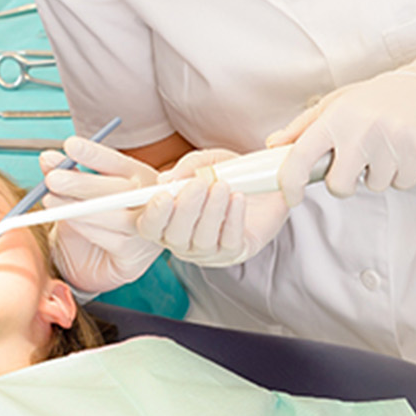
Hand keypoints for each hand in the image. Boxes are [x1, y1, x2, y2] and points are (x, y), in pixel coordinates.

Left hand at [37, 137, 163, 293]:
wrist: (94, 262)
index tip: (70, 145)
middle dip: (82, 183)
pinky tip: (67, 222)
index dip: (94, 154)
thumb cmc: (90, 221)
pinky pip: (110, 239)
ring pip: (114, 215)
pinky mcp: (135, 255)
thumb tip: (47, 159)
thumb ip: (65, 174)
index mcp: (139, 176)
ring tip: (50, 201)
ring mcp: (146, 228)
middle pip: (119, 189)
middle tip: (52, 178)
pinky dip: (85, 229)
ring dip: (77, 208)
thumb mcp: (76, 193)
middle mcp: (148, 200)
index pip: (118, 162)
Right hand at [137, 149, 289, 267]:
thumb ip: (188, 168)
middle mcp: (183, 240)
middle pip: (175, 236)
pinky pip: (229, 242)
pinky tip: (238, 199)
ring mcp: (207, 251)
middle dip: (186, 209)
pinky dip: (233, 220)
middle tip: (199, 184)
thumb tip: (165, 180)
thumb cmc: (229, 174)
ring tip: (222, 186)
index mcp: (167, 220)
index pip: (150, 226)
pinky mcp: (233, 253)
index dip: (153, 215)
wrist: (266, 184)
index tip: (163, 195)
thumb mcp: (209, 162)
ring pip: (203, 240)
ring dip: (212, 211)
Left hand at [266, 50, 415, 201]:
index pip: (301, 156)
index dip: (290, 182)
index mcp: (337, 116)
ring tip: (386, 146)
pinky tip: (404, 149)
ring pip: (374, 185)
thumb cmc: (380, 97)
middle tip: (356, 162)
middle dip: (344, 182)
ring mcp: (393, 141)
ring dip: (379, 173)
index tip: (291, 196)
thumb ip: (304, 126)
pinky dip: (403, 173)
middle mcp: (362, 128)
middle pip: (339, 186)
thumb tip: (274, 145)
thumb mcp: (338, 103)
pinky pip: (402, 183)